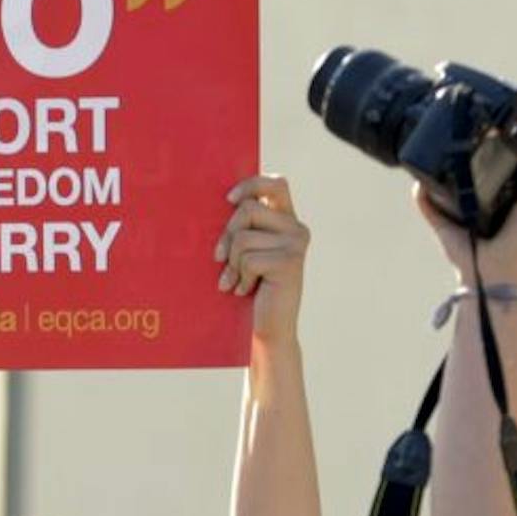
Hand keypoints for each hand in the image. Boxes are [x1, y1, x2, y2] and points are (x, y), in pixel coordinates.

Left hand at [217, 175, 309, 344]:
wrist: (266, 331)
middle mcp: (296, 228)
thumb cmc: (248, 291)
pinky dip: (239, 277)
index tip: (228, 200)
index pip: (275, 184)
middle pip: (248, 209)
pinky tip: (244, 291)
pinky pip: (248, 259)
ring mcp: (296, 243)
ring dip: (231, 264)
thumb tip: (220, 204)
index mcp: (286, 220)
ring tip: (236, 282)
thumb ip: (241, 227)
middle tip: (220, 260)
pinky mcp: (290, 262)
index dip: (251, 184)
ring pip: (243, 238)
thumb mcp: (244, 253)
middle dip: (227, 235)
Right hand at [415, 132, 516, 283]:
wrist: (497, 276)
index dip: (493, 142)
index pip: (497, 160)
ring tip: (439, 148)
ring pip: (445, 183)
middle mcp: (479, 198)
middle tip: (461, 129)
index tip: (490, 121)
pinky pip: (427, 205)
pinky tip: (420, 181)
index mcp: (504, 191)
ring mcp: (458, 210)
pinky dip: (422, 194)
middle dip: (462, 151)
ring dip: (439, 168)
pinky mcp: (442, 224)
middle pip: (467, 168)